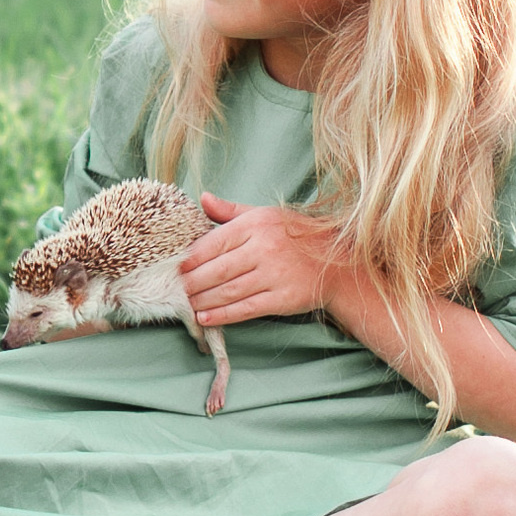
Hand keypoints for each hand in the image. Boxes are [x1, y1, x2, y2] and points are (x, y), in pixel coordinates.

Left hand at [177, 194, 345, 330]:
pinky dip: (223, 315)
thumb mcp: (266, 215)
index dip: (192, 257)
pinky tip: (206, 317)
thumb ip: (231, 211)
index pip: (215, 242)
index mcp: (257, 224)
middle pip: (218, 269)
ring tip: (188, 304)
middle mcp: (265, 247)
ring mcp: (275, 274)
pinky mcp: (283, 298)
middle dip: (193, 282)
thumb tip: (202, 198)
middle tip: (177, 290)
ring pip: (229, 290)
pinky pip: (246, 308)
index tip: (177, 268)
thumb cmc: (297, 235)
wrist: (339, 262)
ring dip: (203, 300)